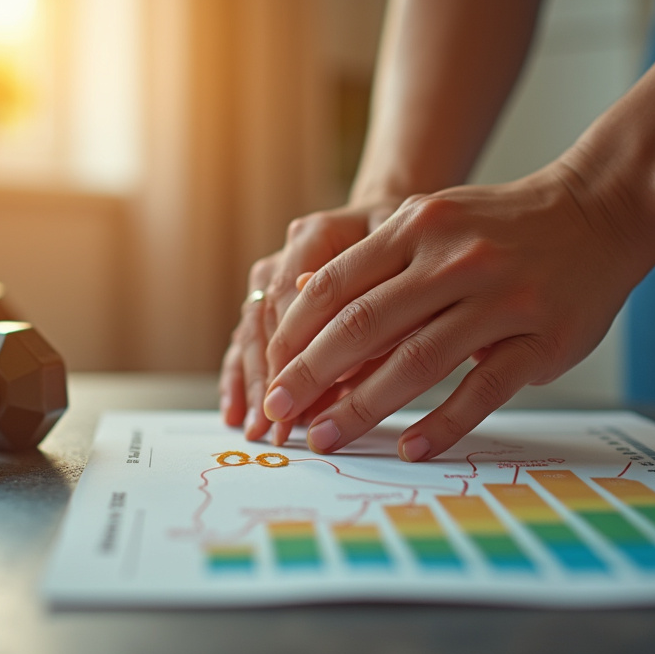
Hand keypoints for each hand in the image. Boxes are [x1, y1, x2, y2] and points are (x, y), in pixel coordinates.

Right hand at [219, 202, 400, 442]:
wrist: (409, 223)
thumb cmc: (420, 243)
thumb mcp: (413, 267)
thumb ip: (376, 302)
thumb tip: (338, 350)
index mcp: (319, 233)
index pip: (291, 296)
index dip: (294, 350)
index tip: (299, 396)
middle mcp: (290, 249)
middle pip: (265, 316)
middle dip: (270, 378)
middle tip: (279, 426)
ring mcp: (277, 271)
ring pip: (253, 330)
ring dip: (254, 383)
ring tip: (257, 431)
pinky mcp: (274, 295)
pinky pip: (250, 337)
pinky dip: (241, 375)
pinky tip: (234, 412)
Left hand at [259, 163, 652, 460]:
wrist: (601, 210)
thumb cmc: (501, 226)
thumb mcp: (430, 221)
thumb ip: (371, 260)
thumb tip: (299, 298)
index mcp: (417, 228)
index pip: (336, 286)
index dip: (294, 335)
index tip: (269, 374)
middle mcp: (453, 261)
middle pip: (364, 326)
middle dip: (311, 377)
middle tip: (279, 416)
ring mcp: (501, 299)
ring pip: (416, 361)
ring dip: (362, 407)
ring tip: (325, 440)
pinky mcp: (542, 339)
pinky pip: (482, 389)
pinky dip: (442, 423)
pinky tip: (410, 448)